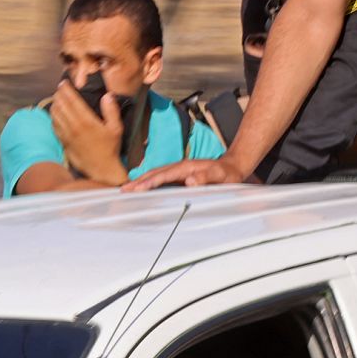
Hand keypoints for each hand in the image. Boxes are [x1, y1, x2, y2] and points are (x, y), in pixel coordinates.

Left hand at [50, 80, 127, 185]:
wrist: (100, 168)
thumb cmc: (110, 148)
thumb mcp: (116, 128)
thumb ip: (111, 111)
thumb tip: (107, 96)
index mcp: (86, 121)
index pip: (72, 101)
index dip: (66, 90)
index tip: (64, 83)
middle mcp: (73, 127)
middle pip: (61, 106)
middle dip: (59, 95)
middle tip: (60, 88)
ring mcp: (66, 135)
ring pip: (55, 115)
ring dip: (54, 104)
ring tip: (57, 97)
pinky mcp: (63, 141)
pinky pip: (54, 125)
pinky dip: (53, 116)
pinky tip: (55, 112)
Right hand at [122, 155, 250, 190]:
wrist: (233, 166)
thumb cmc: (227, 173)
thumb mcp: (220, 175)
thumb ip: (206, 177)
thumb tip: (190, 181)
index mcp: (186, 167)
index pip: (164, 175)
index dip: (150, 182)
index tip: (136, 189)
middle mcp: (180, 167)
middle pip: (155, 173)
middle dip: (138, 181)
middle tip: (123, 190)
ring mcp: (179, 171)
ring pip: (156, 175)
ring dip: (141, 181)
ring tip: (126, 190)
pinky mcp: (180, 176)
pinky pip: (161, 179)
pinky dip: (149, 182)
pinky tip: (142, 189)